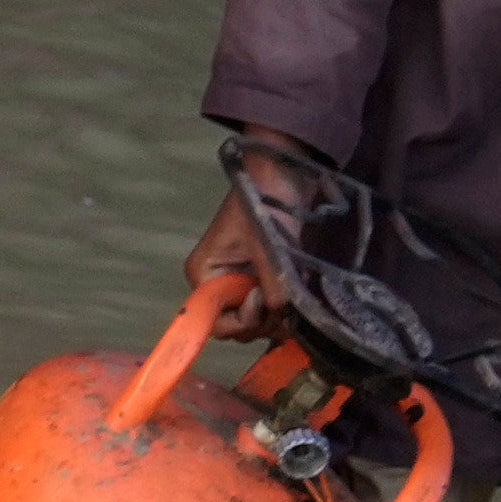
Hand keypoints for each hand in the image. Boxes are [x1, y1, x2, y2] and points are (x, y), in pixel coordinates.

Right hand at [181, 167, 278, 330]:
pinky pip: (269, 308)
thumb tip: (284, 317)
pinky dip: (283, 307)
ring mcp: (240, 283)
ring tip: (291, 294)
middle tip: (282, 300)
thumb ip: (273, 286)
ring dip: (275, 315)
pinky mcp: (260, 280)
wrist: (283, 175)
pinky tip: (294, 294)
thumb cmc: (264, 203)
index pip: (213, 321)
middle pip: (235, 326)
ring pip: (255, 321)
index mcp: (205, 273)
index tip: (262, 300)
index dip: (240, 320)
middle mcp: (218, 283)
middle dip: (261, 320)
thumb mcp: (267, 247)